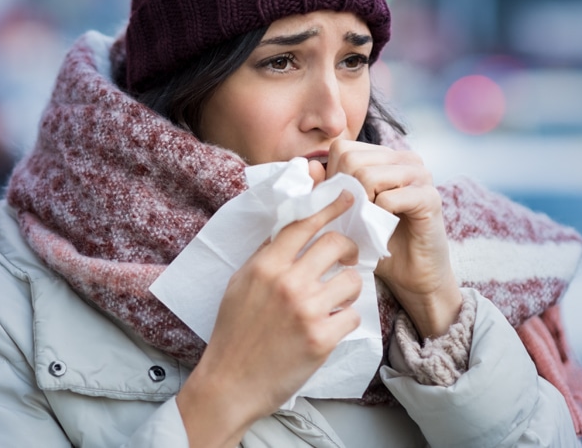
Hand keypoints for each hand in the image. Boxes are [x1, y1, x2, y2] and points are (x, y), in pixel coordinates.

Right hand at [176, 190, 361, 446]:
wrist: (229, 383)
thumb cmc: (233, 332)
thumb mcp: (240, 284)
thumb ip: (266, 255)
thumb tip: (291, 228)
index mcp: (266, 266)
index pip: (304, 224)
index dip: (329, 206)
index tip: (348, 197)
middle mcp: (287, 282)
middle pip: (336, 244)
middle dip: (348, 249)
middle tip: (347, 258)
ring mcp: (306, 310)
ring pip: (351, 280)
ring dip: (349, 288)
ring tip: (336, 299)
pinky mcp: (322, 339)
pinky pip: (352, 316)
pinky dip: (345, 320)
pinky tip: (331, 326)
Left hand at [319, 140, 461, 339]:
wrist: (413, 275)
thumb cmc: (377, 241)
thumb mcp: (345, 213)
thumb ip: (327, 189)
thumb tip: (311, 166)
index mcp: (385, 156)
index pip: (343, 148)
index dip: (334, 178)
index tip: (342, 204)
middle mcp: (405, 158)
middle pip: (352, 160)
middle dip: (345, 194)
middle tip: (355, 218)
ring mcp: (420, 175)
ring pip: (367, 176)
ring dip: (360, 207)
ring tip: (368, 223)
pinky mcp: (430, 197)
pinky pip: (388, 199)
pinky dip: (377, 218)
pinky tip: (384, 229)